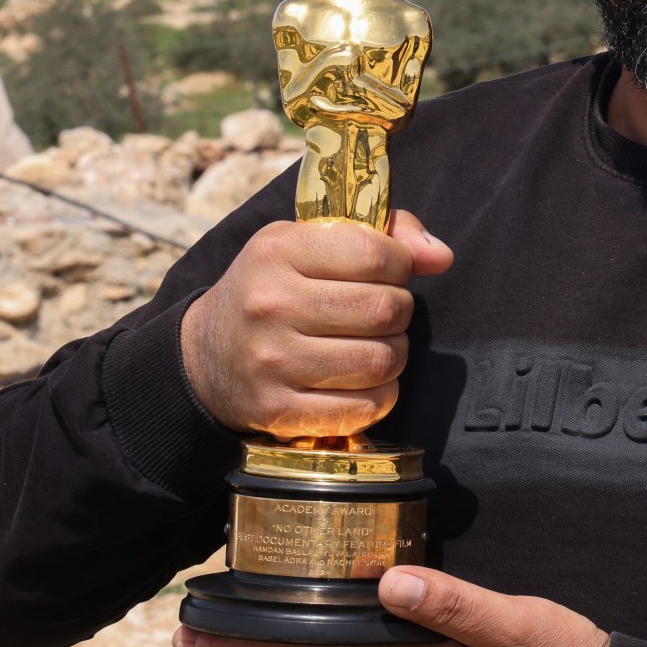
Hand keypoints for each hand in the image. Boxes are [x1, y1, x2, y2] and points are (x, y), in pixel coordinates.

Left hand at [173, 567, 610, 646]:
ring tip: (240, 619)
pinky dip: (328, 633)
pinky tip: (326, 616)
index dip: (253, 643)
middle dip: (250, 642)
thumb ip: (451, 605)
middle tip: (189, 628)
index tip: (196, 634)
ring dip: (284, 638)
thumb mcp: (510, 627)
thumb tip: (388, 580)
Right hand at [180, 209, 452, 438]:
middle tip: (382, 314)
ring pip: (382, 361)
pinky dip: (379, 396)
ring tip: (373, 346)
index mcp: (278, 251)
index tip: (389, 273)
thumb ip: (383, 235)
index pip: (375, 254)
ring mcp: (272, 362)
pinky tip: (361, 382)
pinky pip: (364, 407)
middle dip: (399, 311)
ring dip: (393, 355)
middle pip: (386, 309)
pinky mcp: (278, 410)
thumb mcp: (309, 243)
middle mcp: (271, 305)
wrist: (205, 358)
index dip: (400, 265)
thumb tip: (441, 256)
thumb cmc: (274, 290)